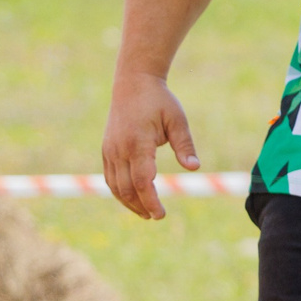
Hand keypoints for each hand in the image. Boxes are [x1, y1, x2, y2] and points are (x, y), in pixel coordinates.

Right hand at [102, 70, 199, 220]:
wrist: (133, 83)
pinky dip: (119, 191)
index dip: (151, 201)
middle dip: (141, 206)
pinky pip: (110, 177)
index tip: (161, 215)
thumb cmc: (159, 101)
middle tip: (156, 217)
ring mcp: (110, 150)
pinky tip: (132, 198)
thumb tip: (194, 168)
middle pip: (127, 188)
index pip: (143, 181)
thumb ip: (185, 145)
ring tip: (145, 213)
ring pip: (115, 185)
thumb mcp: (177, 120)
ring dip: (129, 202)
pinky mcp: (106, 149)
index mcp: (138, 143)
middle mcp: (120, 149)